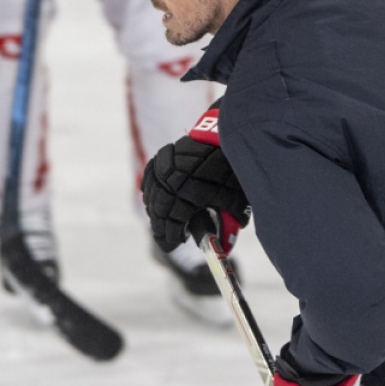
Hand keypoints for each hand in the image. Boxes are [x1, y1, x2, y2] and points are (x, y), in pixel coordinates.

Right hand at [142, 134, 248, 253]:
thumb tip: (226, 248)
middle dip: (161, 228)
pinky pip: (149, 179)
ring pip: (152, 197)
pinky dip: (150, 191)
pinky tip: (153, 199)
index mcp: (189, 195)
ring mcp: (164, 169)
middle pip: (159, 213)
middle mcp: (172, 183)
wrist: (224, 137)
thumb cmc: (231, 170)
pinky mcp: (161, 158)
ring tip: (162, 221)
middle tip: (166, 237)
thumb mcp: (235, 200)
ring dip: (155, 211)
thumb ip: (230, 226)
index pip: (173, 225)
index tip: (173, 245)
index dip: (171, 238)